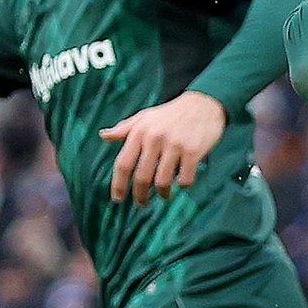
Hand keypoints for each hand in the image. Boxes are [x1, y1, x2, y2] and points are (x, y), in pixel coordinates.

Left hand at [99, 90, 227, 203]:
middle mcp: (155, 138)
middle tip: (142, 203)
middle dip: (140, 195)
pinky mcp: (193, 151)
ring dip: (163, 193)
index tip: (118, 199)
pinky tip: (183, 182)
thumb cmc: (171, 113)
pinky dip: (183, 185)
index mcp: (140, 132)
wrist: (203, 104)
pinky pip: (185, 178)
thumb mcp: (145, 117)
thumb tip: (104, 136)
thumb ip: (124, 128)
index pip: (123, 164)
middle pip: (141, 176)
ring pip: (163, 181)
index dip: (118, 185)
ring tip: (165, 195)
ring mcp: (175, 145)